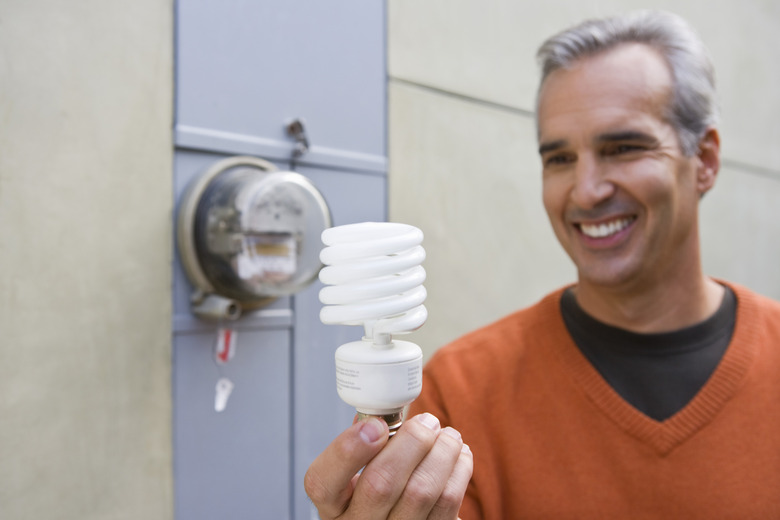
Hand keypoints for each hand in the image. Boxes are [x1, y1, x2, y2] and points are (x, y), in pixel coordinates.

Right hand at [304, 413, 472, 518]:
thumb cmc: (380, 489)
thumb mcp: (358, 473)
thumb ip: (364, 443)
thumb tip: (380, 414)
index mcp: (333, 506)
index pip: (322, 483)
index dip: (347, 451)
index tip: (375, 425)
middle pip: (381, 484)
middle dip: (412, 442)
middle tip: (427, 421)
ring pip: (421, 492)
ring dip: (442, 453)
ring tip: (448, 435)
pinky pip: (448, 503)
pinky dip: (459, 471)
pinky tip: (459, 455)